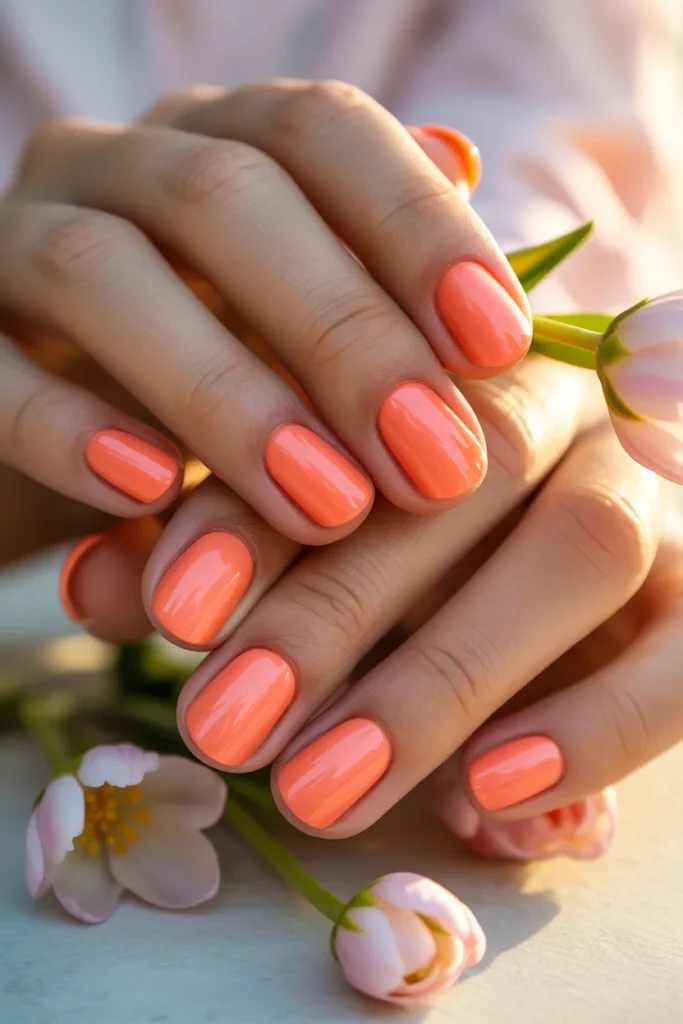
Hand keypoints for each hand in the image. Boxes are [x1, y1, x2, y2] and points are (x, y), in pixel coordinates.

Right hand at [0, 79, 530, 562]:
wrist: (53, 445)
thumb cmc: (204, 388)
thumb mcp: (294, 336)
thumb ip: (369, 265)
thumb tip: (462, 161)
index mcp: (216, 149)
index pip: (320, 132)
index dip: (415, 225)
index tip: (497, 344)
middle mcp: (114, 170)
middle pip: (227, 198)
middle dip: (343, 333)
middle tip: (431, 462)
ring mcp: (13, 243)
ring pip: (103, 272)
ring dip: (227, 395)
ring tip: (325, 504)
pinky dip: (69, 429)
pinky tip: (151, 494)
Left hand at [58, 349, 643, 831]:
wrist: (550, 534)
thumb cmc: (398, 540)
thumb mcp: (294, 542)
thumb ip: (204, 554)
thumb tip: (99, 592)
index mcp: (446, 368)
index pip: (347, 412)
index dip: (257, 511)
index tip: (171, 609)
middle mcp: (557, 407)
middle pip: (459, 479)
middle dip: (334, 608)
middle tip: (224, 725)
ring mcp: (643, 486)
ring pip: (578, 552)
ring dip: (444, 676)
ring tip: (319, 790)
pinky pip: (682, 652)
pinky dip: (597, 724)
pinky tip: (489, 794)